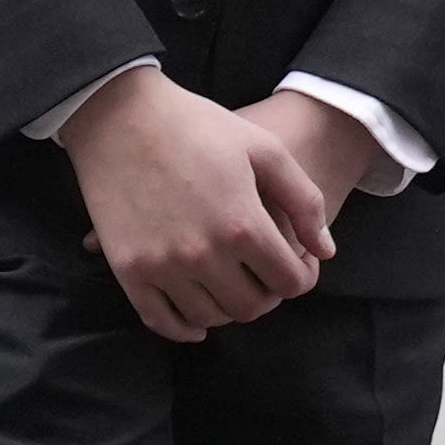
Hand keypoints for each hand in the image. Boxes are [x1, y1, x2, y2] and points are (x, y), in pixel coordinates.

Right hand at [61, 65, 337, 342]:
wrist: (119, 115)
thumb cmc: (197, 126)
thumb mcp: (265, 149)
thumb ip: (304, 202)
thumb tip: (325, 251)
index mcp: (243, 224)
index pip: (290, 282)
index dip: (303, 276)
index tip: (298, 263)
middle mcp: (204, 254)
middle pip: (252, 307)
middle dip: (269, 294)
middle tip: (264, 273)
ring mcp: (163, 266)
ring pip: (211, 317)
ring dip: (229, 308)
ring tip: (231, 283)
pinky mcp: (128, 270)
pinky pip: (161, 321)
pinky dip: (184, 328)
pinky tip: (198, 318)